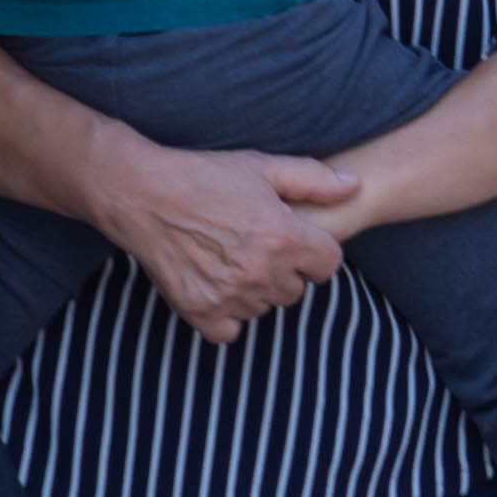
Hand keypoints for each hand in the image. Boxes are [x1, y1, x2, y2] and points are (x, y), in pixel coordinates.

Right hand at [88, 133, 349, 339]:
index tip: (291, 238)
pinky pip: (232, 329)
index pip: (328, 265)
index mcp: (284, 237)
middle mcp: (262, 271)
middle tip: (253, 244)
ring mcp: (232, 296)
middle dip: (284, 270)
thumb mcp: (262, 167)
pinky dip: (227, 314)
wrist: (141, 194)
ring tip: (229, 258)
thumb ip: (314, 181)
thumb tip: (354, 188)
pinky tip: (215, 285)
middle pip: (297, 289)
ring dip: (255, 290)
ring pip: (265, 308)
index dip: (313, 250)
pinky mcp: (202, 312)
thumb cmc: (203, 176)